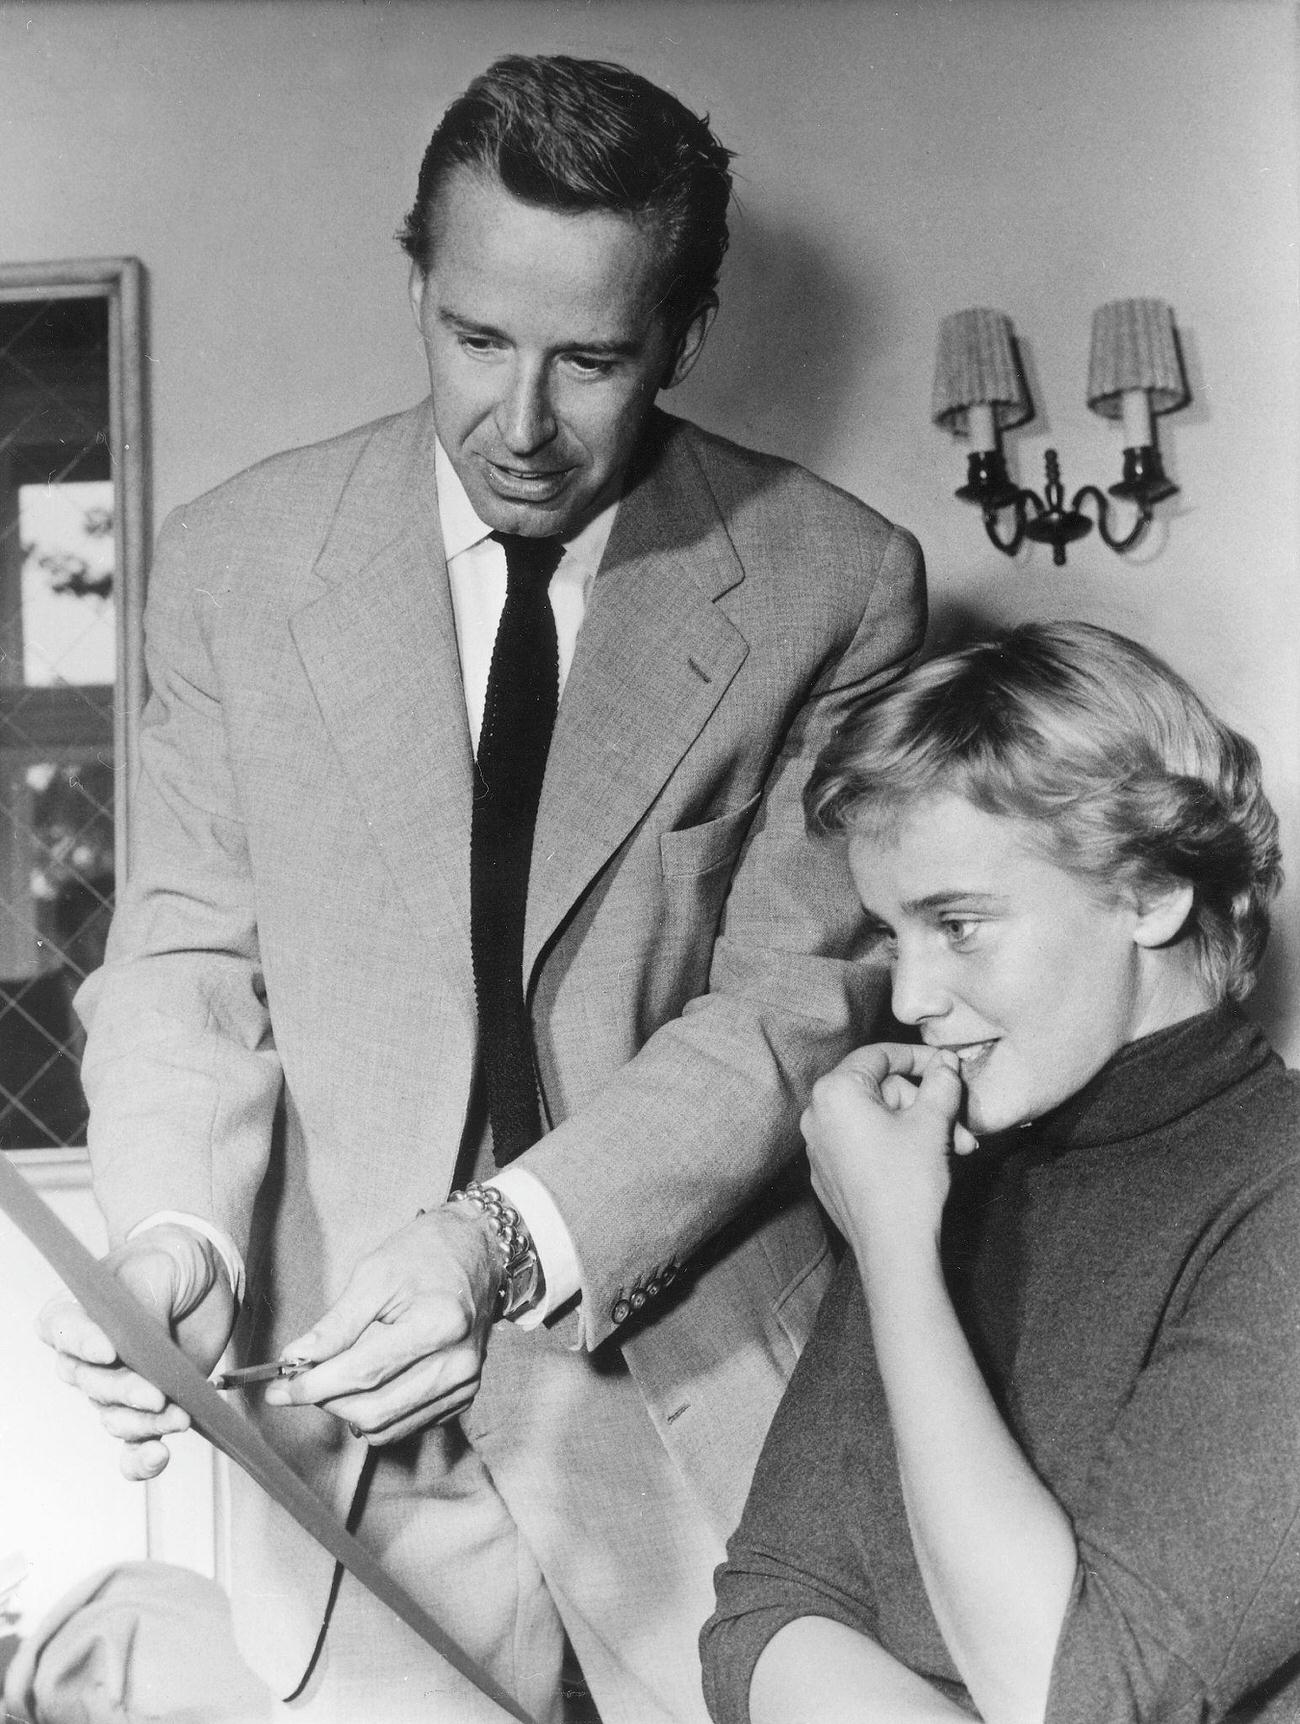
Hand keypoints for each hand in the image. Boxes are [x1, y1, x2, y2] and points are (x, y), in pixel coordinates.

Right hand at [37, 1224, 235, 1479]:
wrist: (206, 1274)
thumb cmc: (171, 1263)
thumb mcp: (160, 1269)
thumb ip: (146, 1306)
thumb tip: (145, 1346)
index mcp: (78, 1312)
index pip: (61, 1331)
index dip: (80, 1344)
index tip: (108, 1351)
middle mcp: (88, 1356)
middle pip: (90, 1384)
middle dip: (123, 1392)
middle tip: (156, 1394)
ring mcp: (118, 1385)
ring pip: (114, 1417)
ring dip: (143, 1425)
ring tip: (179, 1416)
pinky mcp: (147, 1408)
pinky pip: (133, 1446)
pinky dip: (140, 1459)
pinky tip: (157, 1457)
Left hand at [264, 1205, 501, 1443]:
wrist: (478, 1251)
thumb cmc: (426, 1253)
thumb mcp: (374, 1274)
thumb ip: (337, 1323)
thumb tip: (297, 1359)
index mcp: (437, 1324)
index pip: (363, 1373)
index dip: (314, 1386)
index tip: (279, 1390)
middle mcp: (457, 1363)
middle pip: (374, 1410)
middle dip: (327, 1401)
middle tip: (301, 1381)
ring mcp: (465, 1384)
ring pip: (387, 1427)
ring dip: (348, 1410)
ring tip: (334, 1379)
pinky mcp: (464, 1396)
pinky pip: (406, 1425)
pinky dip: (376, 1413)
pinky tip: (367, 1384)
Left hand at [801, 1043, 976, 1261]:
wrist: (893, 1252)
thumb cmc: (908, 1184)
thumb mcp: (932, 1122)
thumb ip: (940, 1082)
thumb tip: (945, 1062)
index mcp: (835, 1092)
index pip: (878, 1055)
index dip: (917, 1057)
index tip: (945, 1066)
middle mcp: (816, 1115)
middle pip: (879, 1090)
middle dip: (924, 1105)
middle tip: (959, 1124)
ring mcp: (818, 1147)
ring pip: (875, 1119)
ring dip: (917, 1127)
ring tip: (955, 1148)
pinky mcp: (827, 1174)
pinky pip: (862, 1144)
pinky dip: (894, 1145)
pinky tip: (925, 1163)